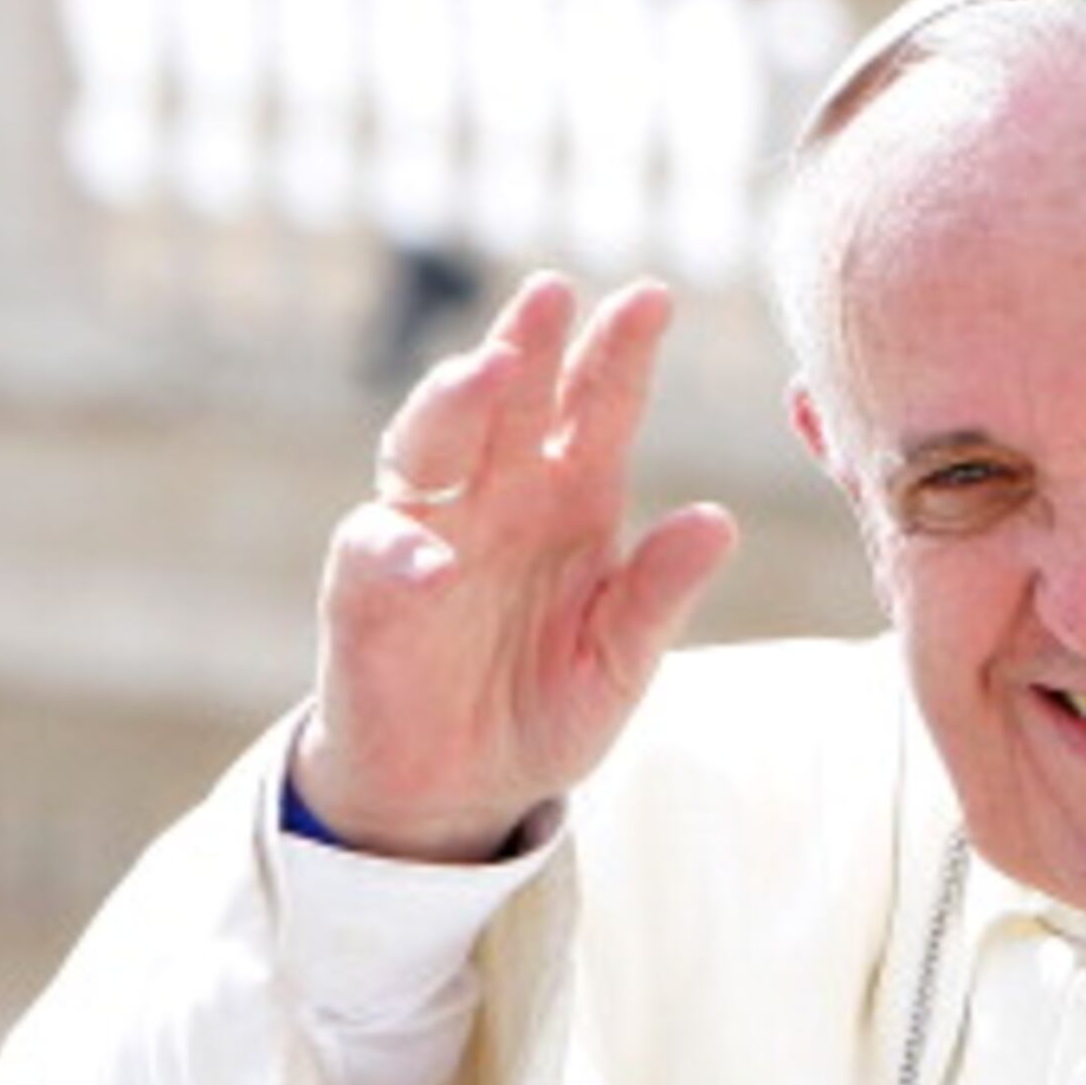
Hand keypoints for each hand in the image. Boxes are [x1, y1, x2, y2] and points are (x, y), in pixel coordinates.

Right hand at [291, 272, 737, 861]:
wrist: (458, 790)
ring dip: (456, 401)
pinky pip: (378, 552)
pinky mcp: (366, 588)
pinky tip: (433, 560)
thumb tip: (719, 521)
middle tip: (552, 294)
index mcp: (573, 495)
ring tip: (490, 369)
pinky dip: (403, 549)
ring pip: (430, 442)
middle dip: (528, 341)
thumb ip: (658, 593)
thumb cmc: (541, 705)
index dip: (620, 352)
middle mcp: (498, 493)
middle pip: (510, 397)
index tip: (652, 299)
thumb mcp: (618, 660)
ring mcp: (428, 530)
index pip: (597, 404)